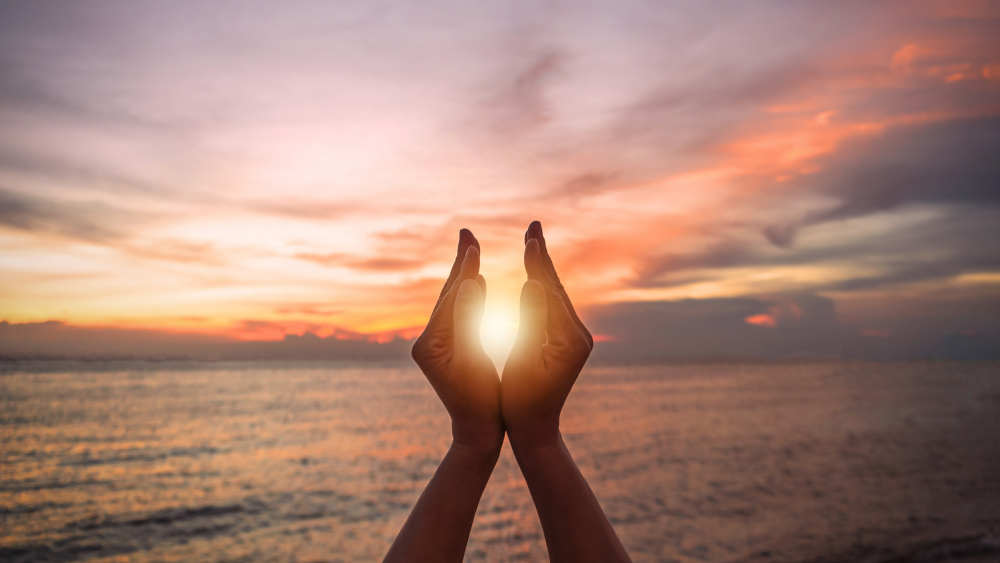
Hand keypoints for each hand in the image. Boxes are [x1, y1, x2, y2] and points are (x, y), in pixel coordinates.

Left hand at [412, 229, 502, 453]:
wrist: (477, 434)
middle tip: (466, 232)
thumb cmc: (479, 403)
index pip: (449, 297)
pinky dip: (469, 296)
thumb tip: (469, 282)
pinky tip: (477, 284)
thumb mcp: (473, 360)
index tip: (472, 241)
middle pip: (447, 295)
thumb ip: (468, 320)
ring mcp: (436, 346)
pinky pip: (459, 314)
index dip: (462, 269)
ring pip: (453, 302)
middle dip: (459, 264)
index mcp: (430, 343)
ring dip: (464, 276)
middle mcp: (427, 341)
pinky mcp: (447, 350)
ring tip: (471, 251)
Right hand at [502, 221, 592, 448]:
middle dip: (542, 256)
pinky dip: (541, 286)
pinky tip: (533, 276)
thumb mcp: (524, 361)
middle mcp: (577, 334)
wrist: (536, 430)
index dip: (539, 262)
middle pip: (557, 287)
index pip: (552, 291)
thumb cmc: (523, 402)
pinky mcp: (565, 341)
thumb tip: (533, 284)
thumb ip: (530, 323)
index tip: (530, 236)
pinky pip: (551, 306)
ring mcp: (573, 338)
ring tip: (532, 242)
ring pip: (554, 295)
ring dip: (542, 268)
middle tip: (533, 225)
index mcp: (569, 338)